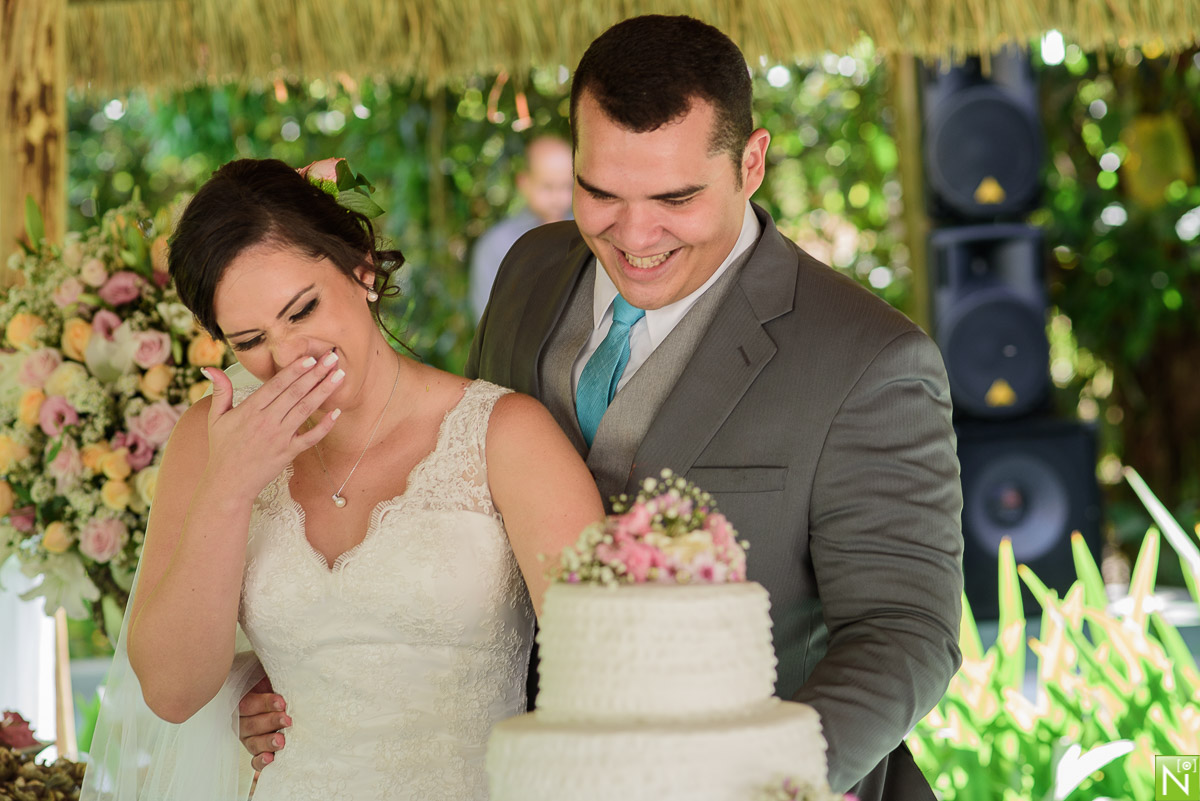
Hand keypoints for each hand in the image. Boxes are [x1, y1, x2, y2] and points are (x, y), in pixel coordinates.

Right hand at [202, 352, 342, 499]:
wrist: (228, 483)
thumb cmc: (222, 448)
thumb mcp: (215, 417)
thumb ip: (220, 391)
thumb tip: (210, 368)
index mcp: (250, 410)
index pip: (276, 384)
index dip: (294, 370)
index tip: (310, 357)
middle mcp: (267, 421)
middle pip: (295, 393)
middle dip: (315, 374)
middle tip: (332, 358)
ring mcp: (280, 437)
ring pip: (305, 410)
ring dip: (324, 391)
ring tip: (339, 376)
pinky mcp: (289, 453)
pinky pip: (311, 437)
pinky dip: (324, 425)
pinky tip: (336, 412)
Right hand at [238, 675, 290, 770]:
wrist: (285, 691)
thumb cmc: (276, 679)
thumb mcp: (269, 670)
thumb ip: (267, 670)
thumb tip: (283, 660)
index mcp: (241, 699)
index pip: (248, 704)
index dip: (264, 704)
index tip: (282, 702)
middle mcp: (242, 720)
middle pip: (251, 725)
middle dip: (270, 722)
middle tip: (287, 719)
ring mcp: (249, 736)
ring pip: (253, 742)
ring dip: (267, 743)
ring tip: (281, 742)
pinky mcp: (258, 749)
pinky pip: (255, 759)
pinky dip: (261, 761)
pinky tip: (271, 759)